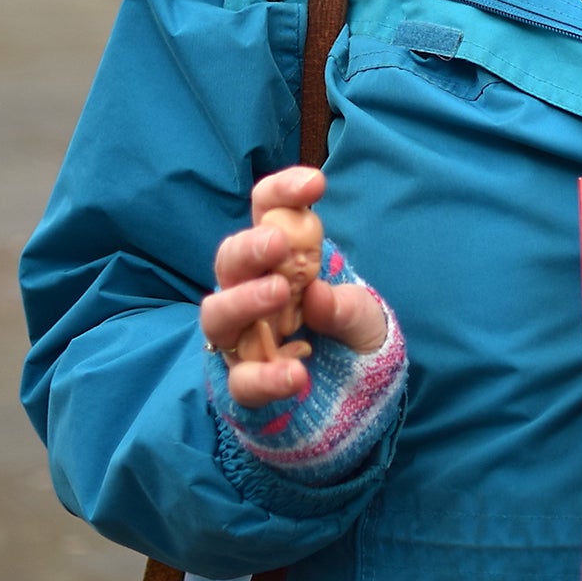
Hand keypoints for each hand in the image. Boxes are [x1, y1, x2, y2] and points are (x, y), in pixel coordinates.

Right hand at [200, 167, 386, 406]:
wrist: (354, 397)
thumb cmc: (348, 337)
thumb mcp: (363, 317)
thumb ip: (347, 307)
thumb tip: (316, 295)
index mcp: (280, 260)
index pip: (268, 214)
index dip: (283, 193)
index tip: (315, 184)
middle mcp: (250, 293)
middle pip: (230, 261)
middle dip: (249, 248)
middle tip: (278, 242)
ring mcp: (242, 339)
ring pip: (218, 316)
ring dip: (243, 301)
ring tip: (278, 292)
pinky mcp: (245, 383)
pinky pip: (243, 380)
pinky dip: (266, 377)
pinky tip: (296, 374)